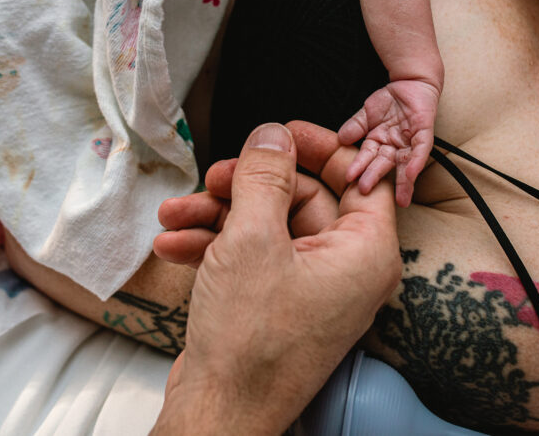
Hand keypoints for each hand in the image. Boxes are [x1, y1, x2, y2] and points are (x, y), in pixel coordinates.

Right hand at [151, 122, 400, 434]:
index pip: (360, 177)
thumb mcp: (252, 240)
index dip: (320, 147)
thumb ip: (264, 177)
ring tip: (175, 212)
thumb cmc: (248, 343)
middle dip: (248, 185)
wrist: (218, 412)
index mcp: (364, 253)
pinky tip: (174, 244)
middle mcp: (345, 270)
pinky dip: (214, 245)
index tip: (282, 131)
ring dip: (218, 214)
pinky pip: (253, 256)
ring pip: (269, 226)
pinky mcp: (277, 303)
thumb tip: (273, 135)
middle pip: (302, 198)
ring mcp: (310, 288)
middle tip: (213, 175)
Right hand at [337, 78, 437, 204]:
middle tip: (364, 190)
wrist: (412, 81)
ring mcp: (410, 141)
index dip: (359, 168)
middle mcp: (395, 146)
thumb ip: (355, 127)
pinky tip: (412, 173)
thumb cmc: (391, 99)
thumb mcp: (367, 113)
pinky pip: (422, 150)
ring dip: (402, 181)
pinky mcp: (424, 133)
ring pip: (405, 164)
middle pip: (385, 164)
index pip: (368, 157)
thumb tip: (341, 139)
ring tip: (400, 198)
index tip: (349, 179)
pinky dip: (417, 162)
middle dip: (375, 177)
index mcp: (380, 142)